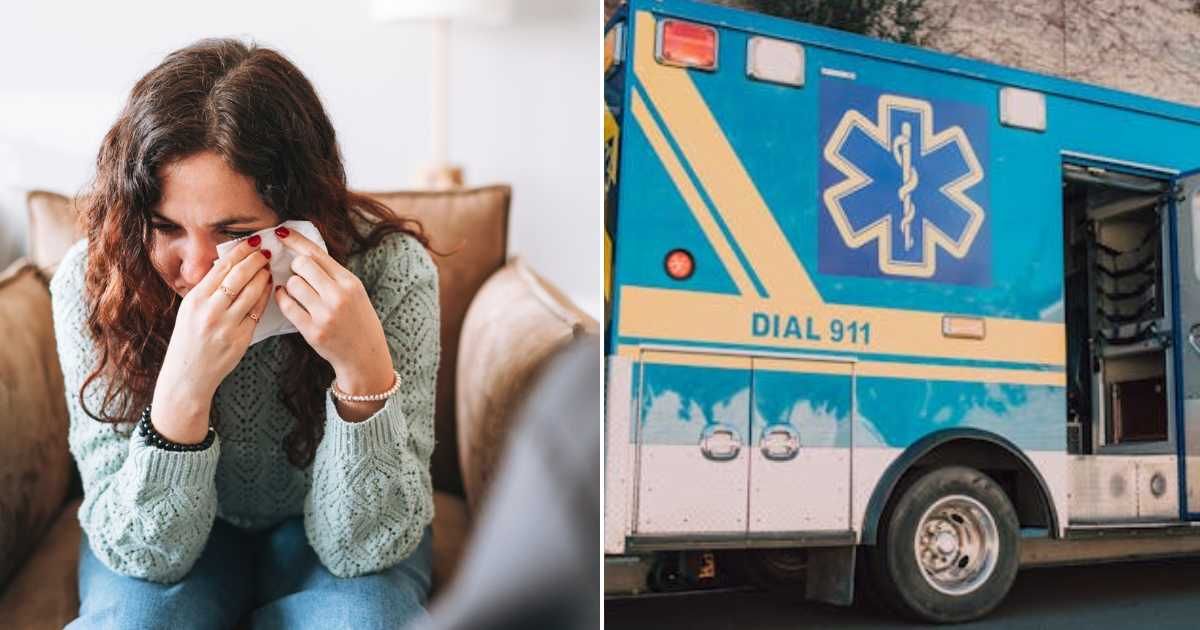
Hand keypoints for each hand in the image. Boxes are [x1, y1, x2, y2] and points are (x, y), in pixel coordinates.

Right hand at [152, 237, 272, 442]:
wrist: (188, 375)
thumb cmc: (189, 340)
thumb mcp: (189, 310)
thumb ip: (207, 290)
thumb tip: (227, 264)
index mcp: (195, 300)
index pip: (221, 268)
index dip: (240, 253)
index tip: (252, 244)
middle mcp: (210, 311)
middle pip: (239, 277)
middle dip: (255, 261)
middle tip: (265, 253)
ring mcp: (226, 326)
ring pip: (252, 293)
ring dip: (263, 277)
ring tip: (268, 268)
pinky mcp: (240, 339)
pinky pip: (257, 312)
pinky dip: (265, 297)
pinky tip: (269, 288)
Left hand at [272, 226, 393, 395]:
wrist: (364, 356)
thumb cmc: (358, 320)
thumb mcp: (354, 292)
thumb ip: (332, 274)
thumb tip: (303, 253)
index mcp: (350, 282)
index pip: (317, 253)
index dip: (296, 240)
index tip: (281, 232)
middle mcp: (339, 295)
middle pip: (302, 264)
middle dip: (295, 267)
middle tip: (299, 275)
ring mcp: (325, 314)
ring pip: (292, 284)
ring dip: (290, 285)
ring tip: (298, 292)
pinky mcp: (313, 331)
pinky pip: (287, 306)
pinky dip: (283, 299)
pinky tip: (287, 299)